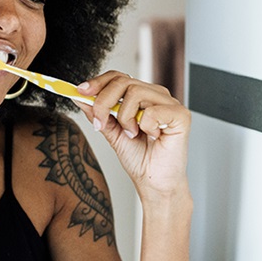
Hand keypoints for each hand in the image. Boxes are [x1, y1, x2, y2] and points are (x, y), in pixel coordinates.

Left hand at [76, 71, 190, 200]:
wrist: (155, 183)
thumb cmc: (140, 159)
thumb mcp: (112, 134)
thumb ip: (98, 114)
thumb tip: (80, 98)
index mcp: (142, 96)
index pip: (118, 77)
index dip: (98, 82)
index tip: (80, 92)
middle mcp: (156, 96)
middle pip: (124, 81)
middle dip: (103, 102)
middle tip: (100, 124)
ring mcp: (170, 104)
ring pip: (136, 93)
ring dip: (126, 118)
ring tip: (132, 135)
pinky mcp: (181, 115)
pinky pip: (152, 111)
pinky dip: (146, 126)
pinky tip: (153, 137)